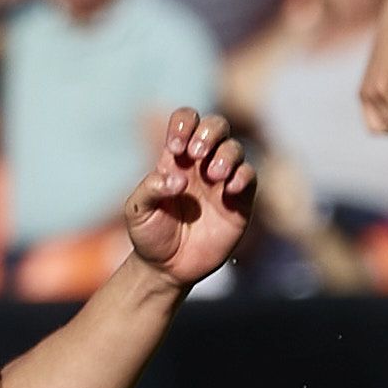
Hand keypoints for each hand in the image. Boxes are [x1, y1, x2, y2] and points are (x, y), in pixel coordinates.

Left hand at [125, 108, 254, 288]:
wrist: (167, 267)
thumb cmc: (149, 234)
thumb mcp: (137, 211)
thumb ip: (150, 189)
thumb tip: (178, 179)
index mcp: (174, 159)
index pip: (186, 120)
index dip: (184, 124)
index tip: (175, 147)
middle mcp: (200, 164)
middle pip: (216, 126)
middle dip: (209, 132)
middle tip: (197, 154)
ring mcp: (221, 180)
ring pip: (235, 149)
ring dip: (226, 156)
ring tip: (213, 176)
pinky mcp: (239, 200)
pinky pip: (249, 176)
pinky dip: (243, 176)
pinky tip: (229, 189)